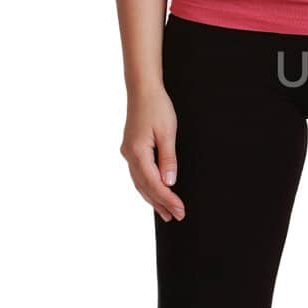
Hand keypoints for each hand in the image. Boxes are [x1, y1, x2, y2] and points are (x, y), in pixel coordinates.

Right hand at [120, 87, 185, 221]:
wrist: (142, 90)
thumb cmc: (157, 107)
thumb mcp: (167, 133)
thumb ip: (168, 159)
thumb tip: (169, 182)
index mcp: (137, 152)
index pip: (154, 183)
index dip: (167, 199)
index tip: (180, 210)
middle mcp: (129, 155)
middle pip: (145, 187)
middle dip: (161, 204)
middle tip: (176, 217)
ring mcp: (128, 153)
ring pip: (140, 183)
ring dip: (153, 199)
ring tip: (166, 213)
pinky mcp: (131, 149)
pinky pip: (138, 174)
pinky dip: (147, 187)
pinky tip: (154, 193)